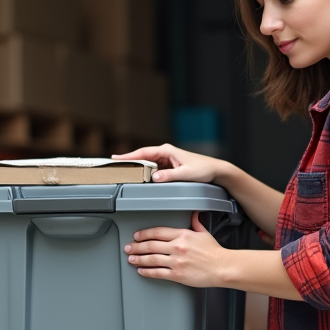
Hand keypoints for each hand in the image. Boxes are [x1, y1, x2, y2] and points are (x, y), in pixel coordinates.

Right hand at [112, 143, 229, 184]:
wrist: (215, 170)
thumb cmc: (203, 169)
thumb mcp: (185, 174)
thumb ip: (169, 176)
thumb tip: (154, 177)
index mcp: (167, 150)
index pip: (143, 152)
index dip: (128, 156)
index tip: (115, 158)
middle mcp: (165, 153)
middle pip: (142, 157)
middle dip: (129, 161)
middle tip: (114, 167)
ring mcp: (167, 159)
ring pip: (147, 163)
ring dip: (137, 168)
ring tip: (124, 173)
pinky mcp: (169, 166)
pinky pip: (154, 168)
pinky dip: (146, 172)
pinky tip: (141, 178)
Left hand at [124, 212, 227, 287]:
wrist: (223, 267)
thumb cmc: (215, 252)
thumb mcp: (204, 233)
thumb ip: (195, 223)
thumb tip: (193, 214)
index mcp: (183, 235)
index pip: (157, 232)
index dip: (144, 234)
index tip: (137, 236)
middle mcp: (177, 247)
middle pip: (151, 245)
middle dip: (136, 247)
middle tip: (128, 248)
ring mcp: (177, 261)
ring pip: (152, 259)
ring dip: (138, 259)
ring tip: (131, 259)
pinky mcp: (178, 275)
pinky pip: (158, 273)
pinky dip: (147, 272)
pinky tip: (141, 271)